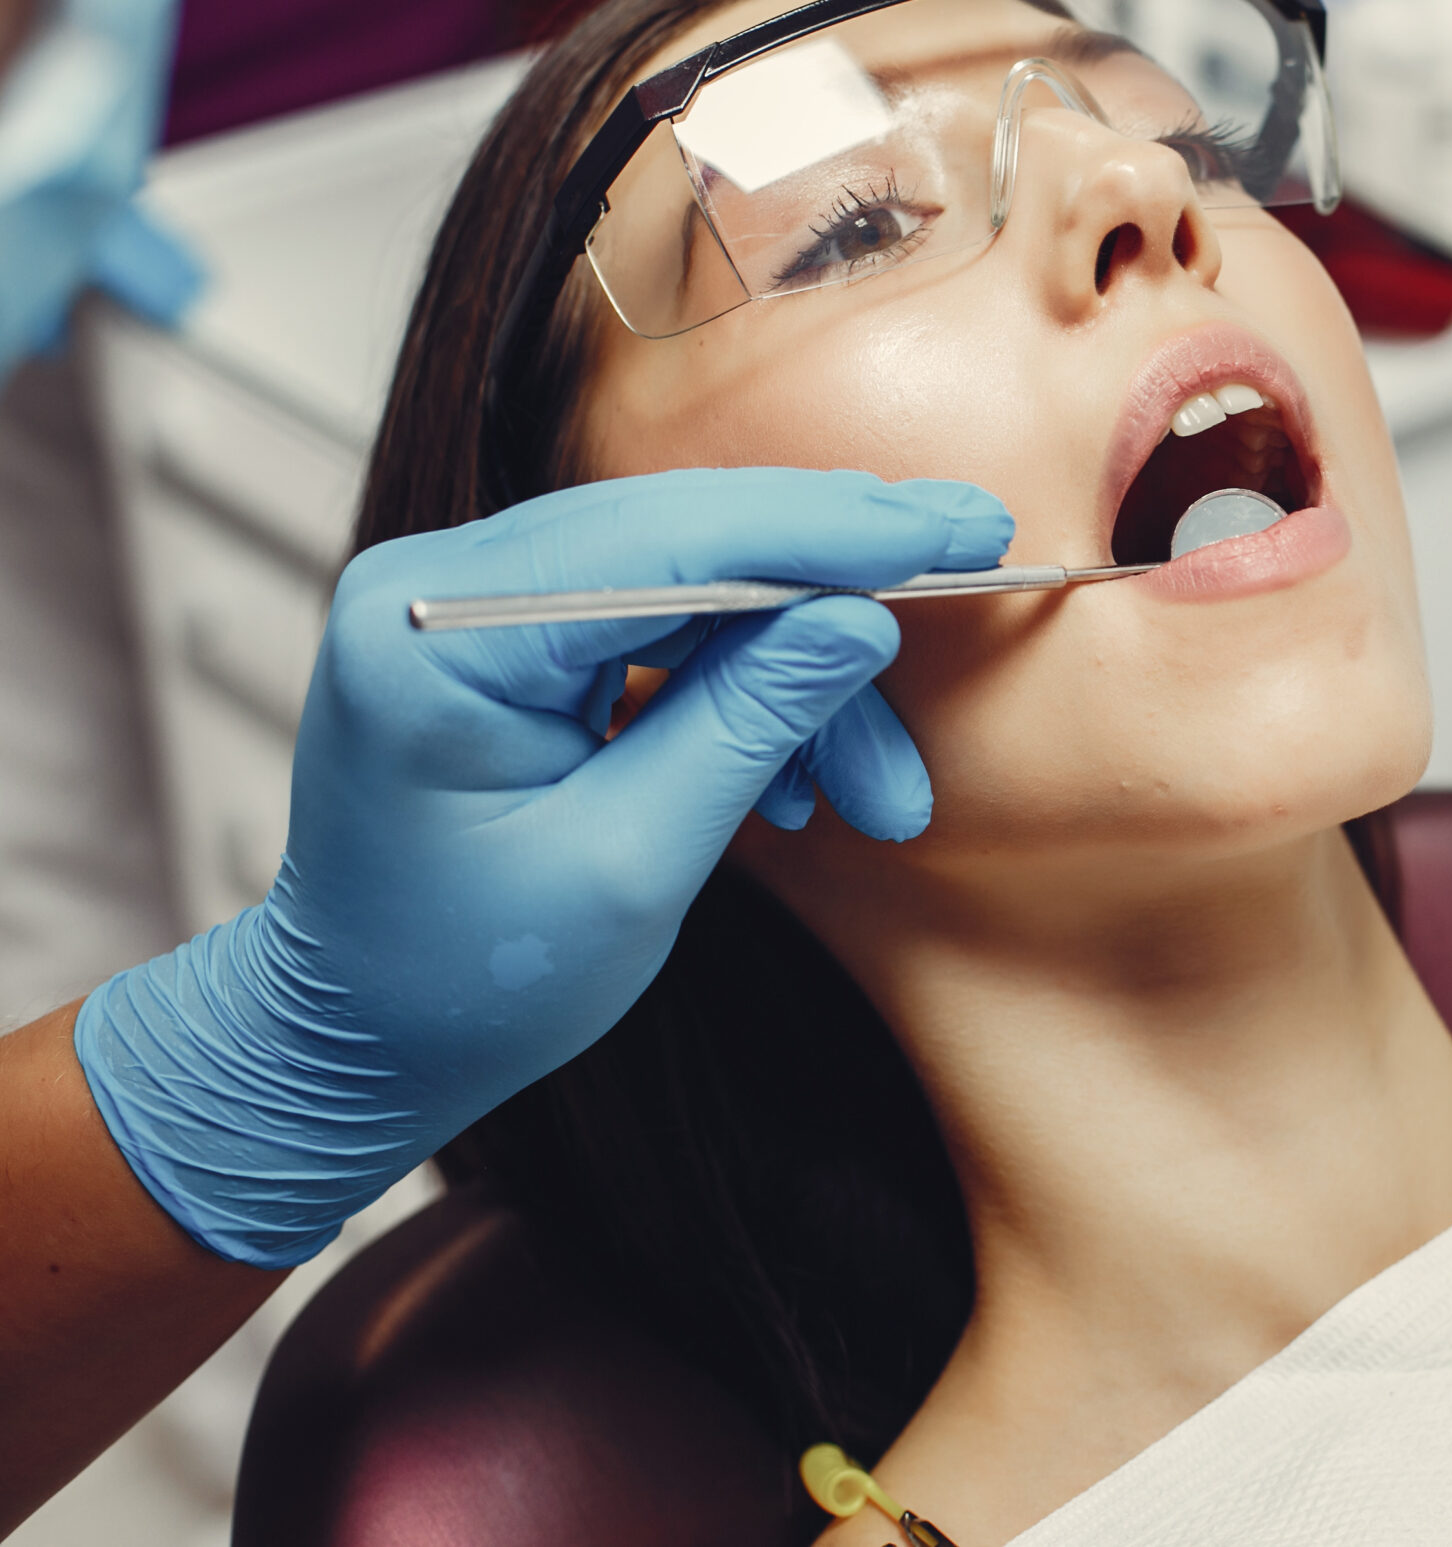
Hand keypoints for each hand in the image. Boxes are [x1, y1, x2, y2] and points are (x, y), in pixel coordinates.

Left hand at [75, 468, 1009, 1265]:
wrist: (352, 1044)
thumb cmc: (461, 986)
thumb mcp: (628, 869)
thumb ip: (743, 726)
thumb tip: (860, 619)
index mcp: (433, 634)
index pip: (665, 539)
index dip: (827, 531)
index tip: (955, 527)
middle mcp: (440, 585)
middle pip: (688, 534)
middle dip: (840, 576)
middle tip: (978, 559)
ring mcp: (474, 604)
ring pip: (697, 586)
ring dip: (808, 678)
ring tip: (885, 794)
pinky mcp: (515, 639)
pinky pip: (665, 628)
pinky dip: (752, 695)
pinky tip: (807, 786)